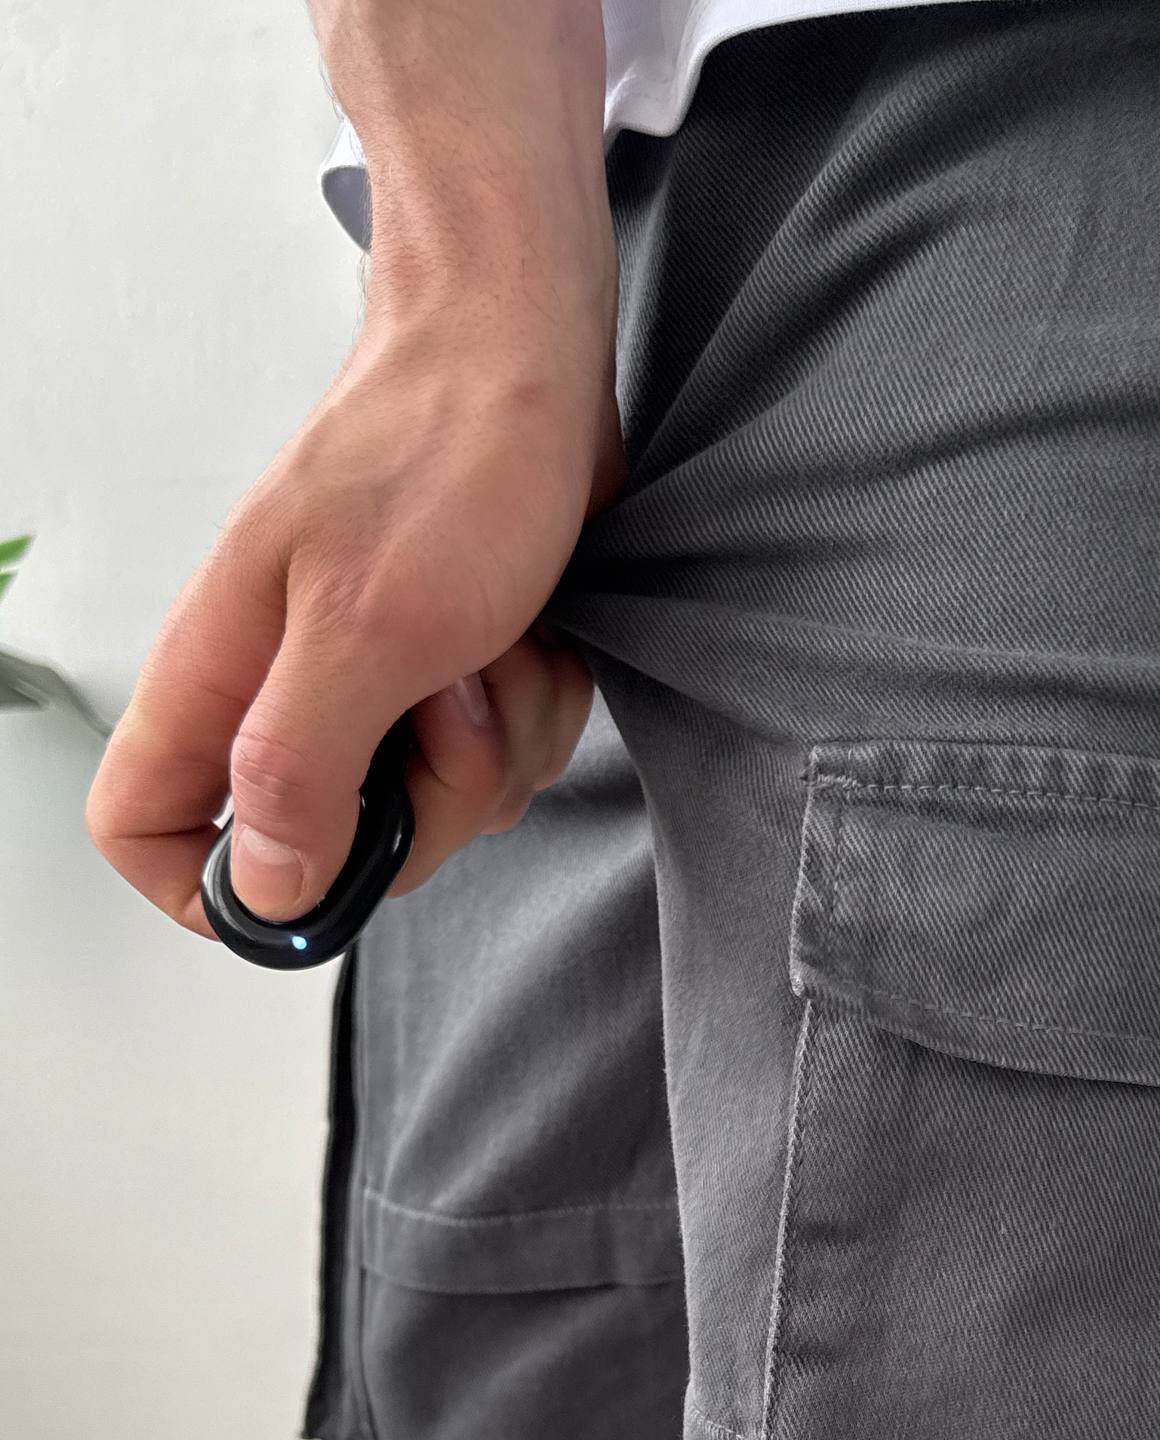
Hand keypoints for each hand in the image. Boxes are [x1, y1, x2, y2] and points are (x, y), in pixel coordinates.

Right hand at [88, 304, 622, 932]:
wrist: (528, 351)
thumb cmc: (444, 453)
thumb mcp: (367, 630)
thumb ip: (300, 768)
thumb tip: (264, 887)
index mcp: (223, 677)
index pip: (144, 827)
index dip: (208, 887)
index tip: (311, 878)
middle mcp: (285, 689)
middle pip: (330, 847)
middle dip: (422, 806)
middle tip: (444, 706)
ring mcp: (372, 684)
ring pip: (434, 807)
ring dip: (496, 743)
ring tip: (493, 644)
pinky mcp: (452, 673)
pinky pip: (499, 759)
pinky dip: (534, 709)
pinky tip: (531, 639)